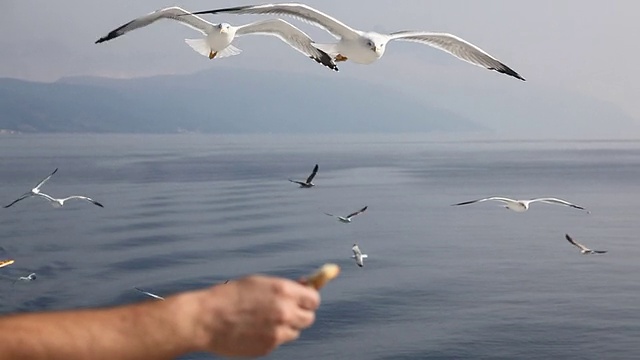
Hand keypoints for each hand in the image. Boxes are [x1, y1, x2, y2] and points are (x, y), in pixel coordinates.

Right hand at [194, 275, 319, 356]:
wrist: (206, 319)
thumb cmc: (229, 297)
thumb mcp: (259, 282)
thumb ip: (284, 287)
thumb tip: (304, 286)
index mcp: (283, 291)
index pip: (314, 299)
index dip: (308, 299)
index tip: (303, 300)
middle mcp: (285, 312)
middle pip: (309, 318)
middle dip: (300, 314)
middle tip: (287, 311)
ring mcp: (278, 332)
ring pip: (295, 331)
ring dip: (287, 326)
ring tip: (265, 320)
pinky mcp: (269, 347)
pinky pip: (279, 341)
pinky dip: (272, 336)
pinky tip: (255, 329)